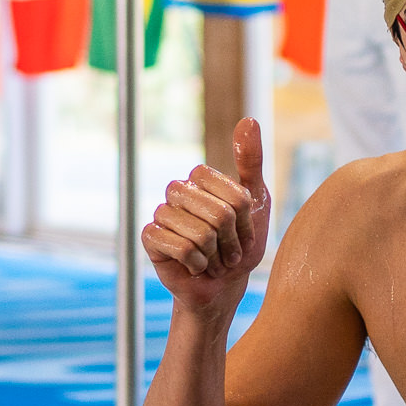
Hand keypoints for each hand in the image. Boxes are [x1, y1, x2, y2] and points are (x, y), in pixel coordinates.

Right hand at [141, 118, 269, 315]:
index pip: (231, 193)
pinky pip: (180, 247)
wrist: (223, 285)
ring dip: (214, 255)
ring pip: (199, 233)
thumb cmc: (240, 245)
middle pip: (217, 213)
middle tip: (227, 250)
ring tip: (212, 260)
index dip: (243, 218)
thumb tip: (249, 120)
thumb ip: (251, 161)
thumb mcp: (255, 202)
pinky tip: (195, 266)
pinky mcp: (150, 238)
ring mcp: (161, 213)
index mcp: (200, 178)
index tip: (242, 231)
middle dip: (230, 240)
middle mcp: (178, 191)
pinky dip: (196, 263)